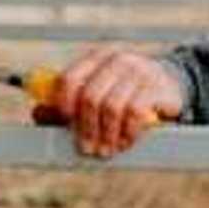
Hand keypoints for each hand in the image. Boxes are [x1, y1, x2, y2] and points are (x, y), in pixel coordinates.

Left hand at [52, 48, 182, 157]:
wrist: (170, 83)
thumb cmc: (124, 90)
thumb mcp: (95, 91)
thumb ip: (65, 103)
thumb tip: (38, 113)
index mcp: (96, 58)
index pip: (69, 78)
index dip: (62, 105)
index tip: (65, 124)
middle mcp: (116, 60)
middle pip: (90, 96)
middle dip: (86, 128)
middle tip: (86, 149)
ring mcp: (139, 72)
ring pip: (112, 107)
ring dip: (106, 135)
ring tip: (107, 149)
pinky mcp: (157, 87)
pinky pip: (135, 114)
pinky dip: (127, 133)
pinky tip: (125, 141)